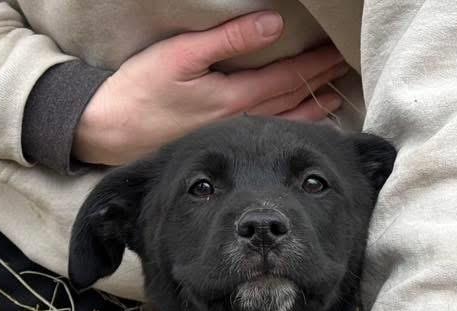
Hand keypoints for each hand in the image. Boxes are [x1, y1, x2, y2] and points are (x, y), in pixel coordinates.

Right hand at [74, 11, 346, 165]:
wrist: (112, 131)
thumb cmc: (141, 90)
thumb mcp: (181, 55)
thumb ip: (229, 39)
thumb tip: (273, 25)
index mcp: (234, 97)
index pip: (287, 78)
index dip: (314, 64)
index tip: (337, 51)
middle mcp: (239, 120)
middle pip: (291, 100)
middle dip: (319, 82)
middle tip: (344, 69)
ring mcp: (230, 134)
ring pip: (282, 120)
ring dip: (310, 108)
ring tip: (333, 97)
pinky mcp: (219, 139)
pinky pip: (265, 132)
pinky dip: (289, 125)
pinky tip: (299, 123)